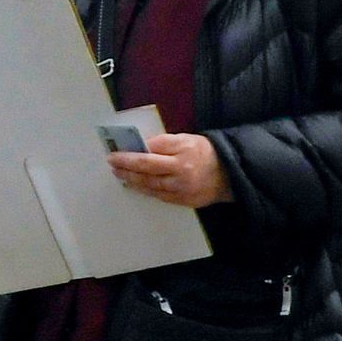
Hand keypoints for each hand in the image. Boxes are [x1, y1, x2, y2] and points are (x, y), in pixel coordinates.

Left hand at [108, 129, 227, 208]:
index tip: (116, 153)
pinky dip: (145, 190)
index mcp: (182, 151)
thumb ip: (164, 143)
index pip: (151, 150)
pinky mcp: (182, 201)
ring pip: (150, 185)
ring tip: (119, 175)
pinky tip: (136, 185)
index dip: (131, 153)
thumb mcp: (187, 139)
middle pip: (146, 169)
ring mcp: (181, 188)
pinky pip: (159, 195)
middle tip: (112, 164)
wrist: (229, 175)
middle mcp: (181, 170)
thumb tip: (141, 147)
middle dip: (126, 166)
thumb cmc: (206, 153)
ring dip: (131, 180)